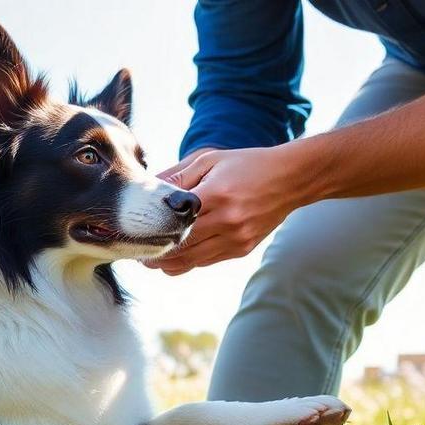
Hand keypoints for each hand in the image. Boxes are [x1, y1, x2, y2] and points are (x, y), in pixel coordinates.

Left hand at [148, 145, 306, 274]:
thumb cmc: (246, 165)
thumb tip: (146, 188)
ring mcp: (237, 238)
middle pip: (182, 246)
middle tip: (136, 254)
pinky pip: (208, 261)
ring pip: (193, 260)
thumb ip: (177, 177)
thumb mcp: (210, 160)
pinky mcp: (243, 249)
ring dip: (169, 263)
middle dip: (156, 252)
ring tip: (151, 261)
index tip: (135, 235)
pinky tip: (175, 258)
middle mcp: (228, 220)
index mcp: (217, 194)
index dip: (153, 230)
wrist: (290, 180)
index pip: (176, 220)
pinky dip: (190, 261)